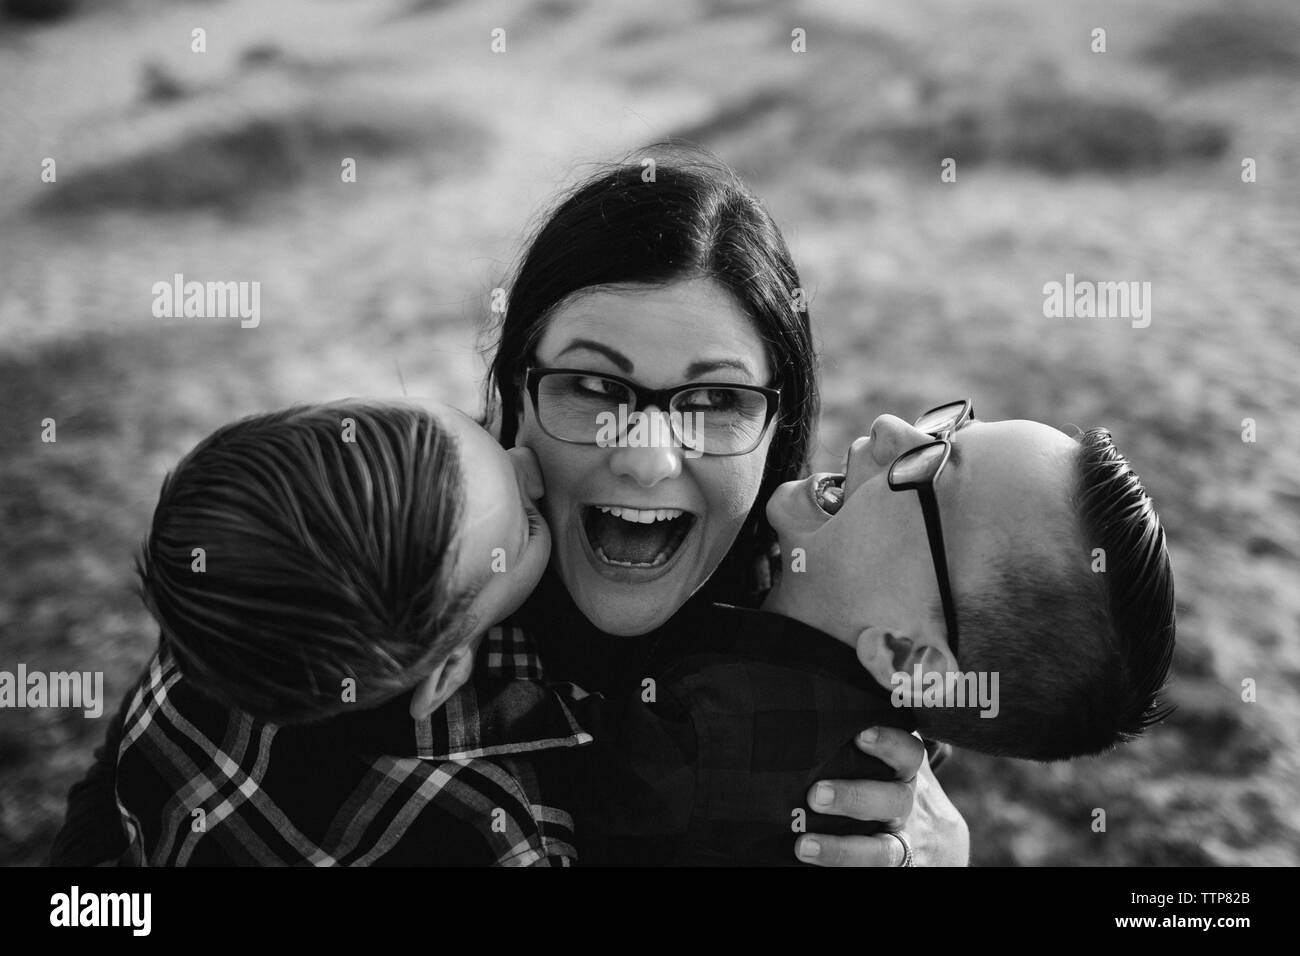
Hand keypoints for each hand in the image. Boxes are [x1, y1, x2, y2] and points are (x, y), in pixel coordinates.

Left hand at [794, 727, 968, 865]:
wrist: (940, 844)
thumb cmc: (894, 786)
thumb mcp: (893, 763)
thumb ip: (869, 739)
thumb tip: (819, 694)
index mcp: (906, 773)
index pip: (908, 753)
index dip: (889, 742)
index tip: (861, 734)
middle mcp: (908, 807)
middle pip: (892, 801)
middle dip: (856, 797)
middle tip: (816, 794)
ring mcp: (905, 844)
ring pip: (883, 851)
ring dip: (842, 849)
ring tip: (803, 845)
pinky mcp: (896, 871)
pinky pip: (873, 872)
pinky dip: (843, 869)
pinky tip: (811, 862)